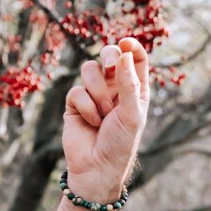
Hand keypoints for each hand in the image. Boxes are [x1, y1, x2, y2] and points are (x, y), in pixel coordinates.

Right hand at [61, 37, 150, 200]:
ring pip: (90, 69)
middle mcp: (115, 88)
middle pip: (110, 55)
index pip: (135, 58)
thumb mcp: (131, 113)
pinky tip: (91, 123)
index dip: (131, 46)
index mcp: (135, 89)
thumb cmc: (121, 143)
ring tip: (104, 115)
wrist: (97, 168)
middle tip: (110, 68)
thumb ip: (128, 83)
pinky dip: (85, 106)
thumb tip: (124, 53)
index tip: (126, 42)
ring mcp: (94, 94)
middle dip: (109, 57)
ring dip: (98, 92)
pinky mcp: (75, 103)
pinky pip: (77, 90)